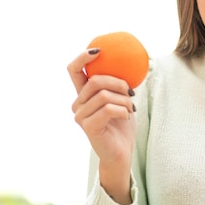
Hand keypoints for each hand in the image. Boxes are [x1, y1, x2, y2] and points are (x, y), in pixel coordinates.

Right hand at [68, 49, 136, 202]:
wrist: (121, 153)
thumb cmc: (122, 126)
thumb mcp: (121, 100)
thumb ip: (118, 84)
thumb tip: (129, 62)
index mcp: (83, 95)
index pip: (74, 70)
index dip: (83, 57)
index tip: (99, 50)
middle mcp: (77, 104)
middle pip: (95, 81)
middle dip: (118, 83)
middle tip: (131, 92)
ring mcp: (80, 116)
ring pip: (104, 95)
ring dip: (124, 100)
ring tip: (130, 108)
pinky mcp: (88, 127)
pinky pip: (108, 108)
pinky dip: (123, 110)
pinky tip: (127, 116)